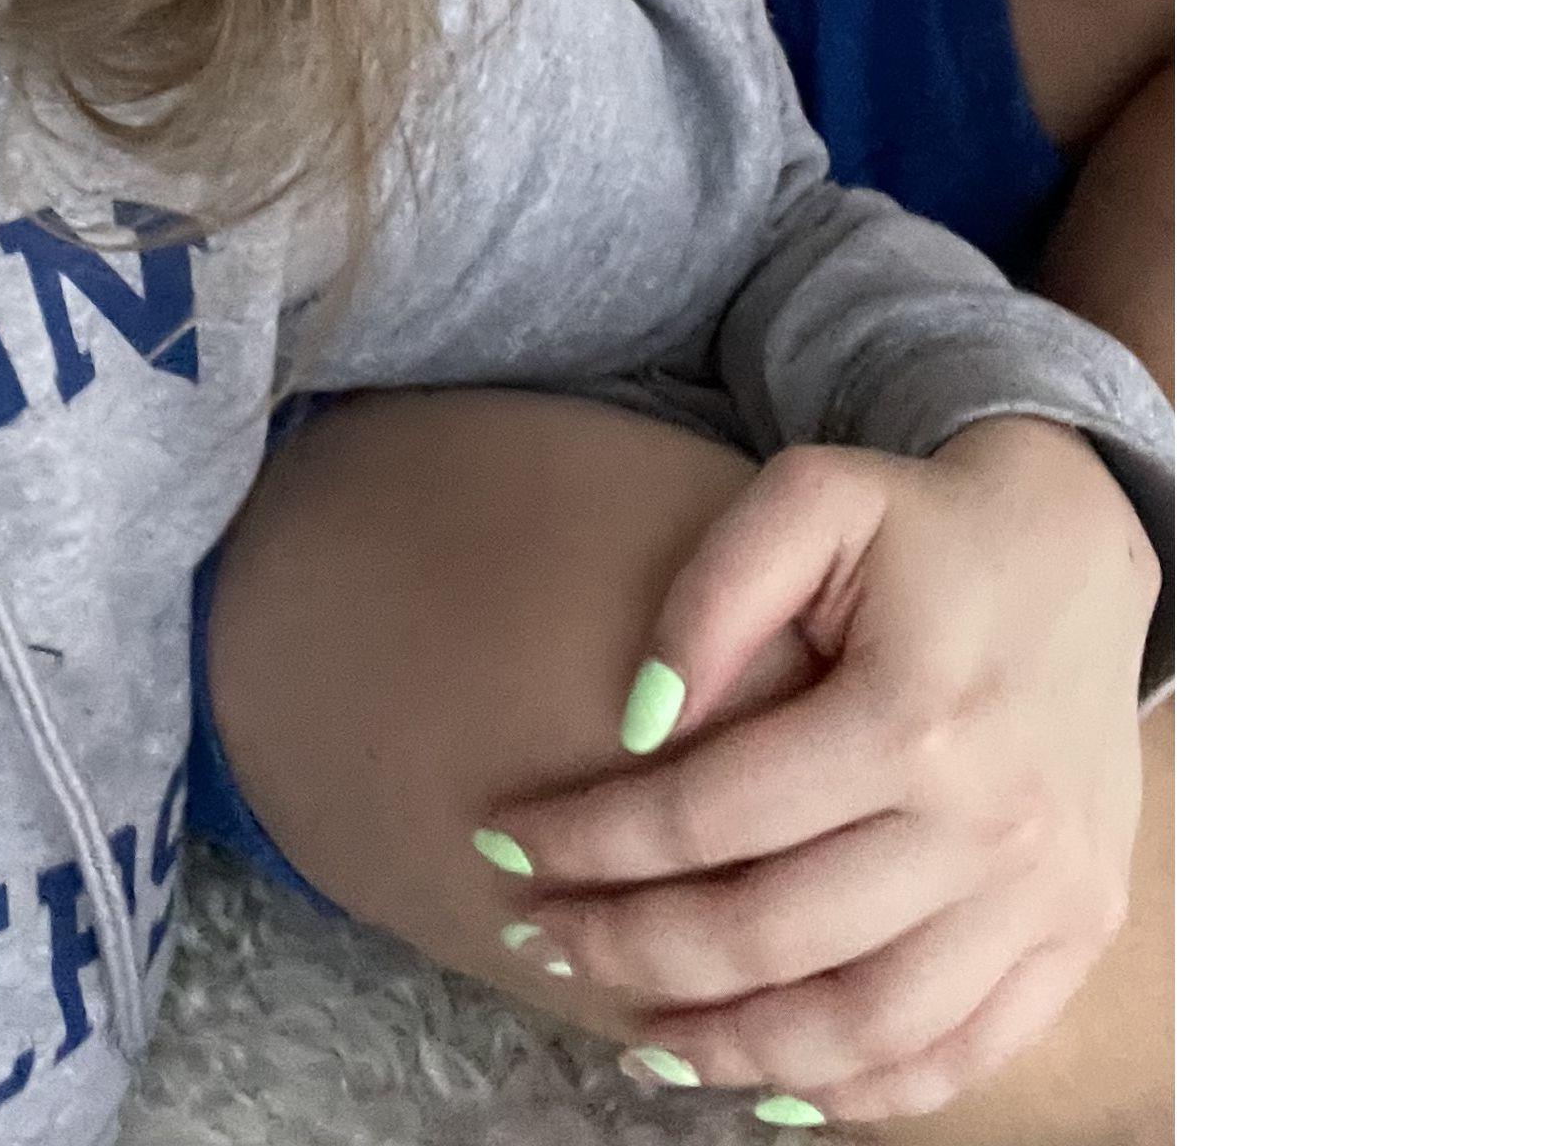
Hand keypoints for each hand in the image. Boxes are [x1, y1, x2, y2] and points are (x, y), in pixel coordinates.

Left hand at [486, 420, 1157, 1123]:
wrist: (1080, 546)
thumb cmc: (921, 521)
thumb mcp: (809, 497)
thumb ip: (714, 595)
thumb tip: (639, 724)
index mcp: (912, 714)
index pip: (713, 813)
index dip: (593, 840)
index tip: (503, 840)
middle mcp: (990, 823)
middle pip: (776, 935)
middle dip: (635, 951)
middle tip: (541, 940)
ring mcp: (1046, 893)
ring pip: (867, 1027)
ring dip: (736, 1050)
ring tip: (637, 1039)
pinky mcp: (1080, 930)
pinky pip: (967, 1052)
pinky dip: (863, 1090)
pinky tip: (771, 1084)